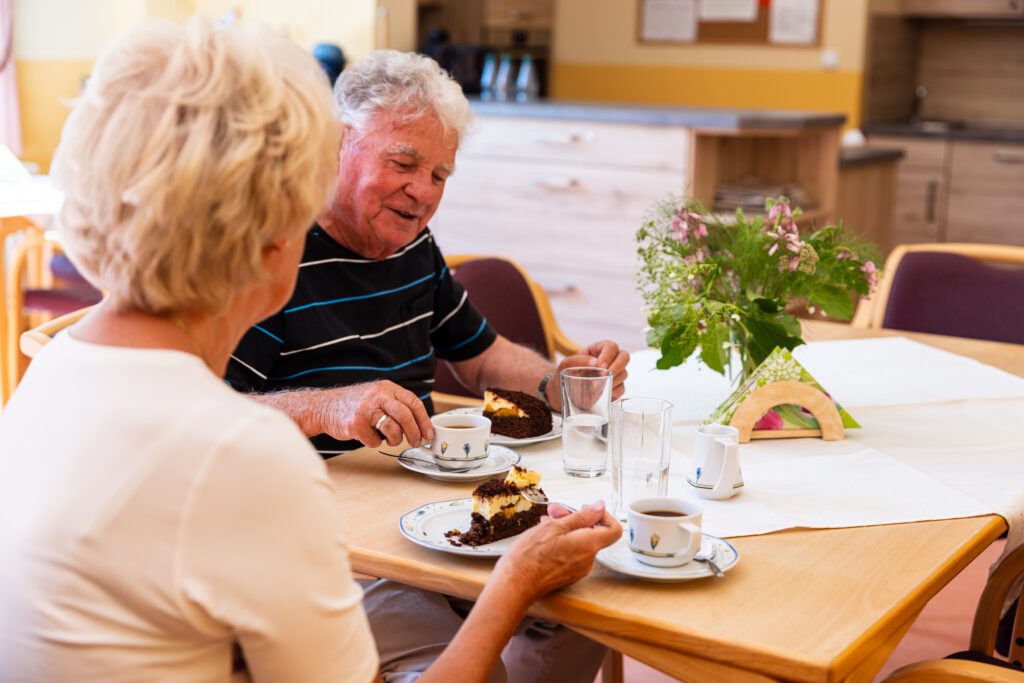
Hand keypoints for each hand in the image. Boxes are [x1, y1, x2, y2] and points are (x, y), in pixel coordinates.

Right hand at [316, 381, 433, 447]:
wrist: (323, 407)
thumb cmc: (355, 405)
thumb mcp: (377, 396)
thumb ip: (396, 405)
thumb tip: (420, 425)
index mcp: (386, 388)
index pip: (413, 402)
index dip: (424, 420)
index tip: (429, 434)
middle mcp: (377, 395)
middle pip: (405, 415)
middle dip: (415, 432)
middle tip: (417, 442)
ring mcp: (365, 409)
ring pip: (393, 429)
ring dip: (396, 440)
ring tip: (392, 440)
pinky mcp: (355, 424)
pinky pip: (374, 440)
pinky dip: (375, 443)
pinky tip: (369, 437)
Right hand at [492, 501, 620, 604]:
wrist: (515, 583)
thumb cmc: (531, 556)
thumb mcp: (555, 526)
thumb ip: (582, 516)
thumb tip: (600, 507)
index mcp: (589, 545)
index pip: (614, 530)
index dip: (603, 516)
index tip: (587, 510)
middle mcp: (588, 560)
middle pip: (592, 533)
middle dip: (574, 519)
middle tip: (555, 512)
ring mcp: (578, 570)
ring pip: (579, 542)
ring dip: (564, 529)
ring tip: (544, 523)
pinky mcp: (567, 575)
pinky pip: (571, 553)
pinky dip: (561, 542)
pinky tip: (543, 537)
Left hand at [547, 340, 629, 410]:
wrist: (561, 392)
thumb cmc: (564, 374)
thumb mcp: (565, 365)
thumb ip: (578, 360)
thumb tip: (595, 362)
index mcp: (597, 350)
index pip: (611, 346)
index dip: (608, 355)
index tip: (600, 366)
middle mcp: (609, 360)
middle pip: (624, 357)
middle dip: (617, 367)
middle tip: (604, 376)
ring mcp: (613, 374)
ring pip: (624, 373)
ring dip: (613, 380)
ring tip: (596, 387)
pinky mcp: (614, 387)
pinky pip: (621, 389)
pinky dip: (613, 392)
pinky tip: (602, 394)